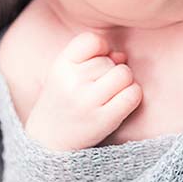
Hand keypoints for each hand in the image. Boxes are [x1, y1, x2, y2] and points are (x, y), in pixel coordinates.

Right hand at [24, 31, 141, 150]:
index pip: (92, 41)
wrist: (48, 140)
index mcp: (61, 66)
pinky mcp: (103, 119)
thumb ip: (93, 58)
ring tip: (109, 95)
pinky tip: (121, 104)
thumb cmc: (64, 100)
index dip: (101, 48)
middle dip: (111, 71)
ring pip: (125, 74)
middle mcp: (72, 81)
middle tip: (96, 89)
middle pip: (111, 61)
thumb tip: (123, 56)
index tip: (95, 62)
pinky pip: (133, 94)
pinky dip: (133, 96)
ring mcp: (87, 101)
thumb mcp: (67, 73)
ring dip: (124, 83)